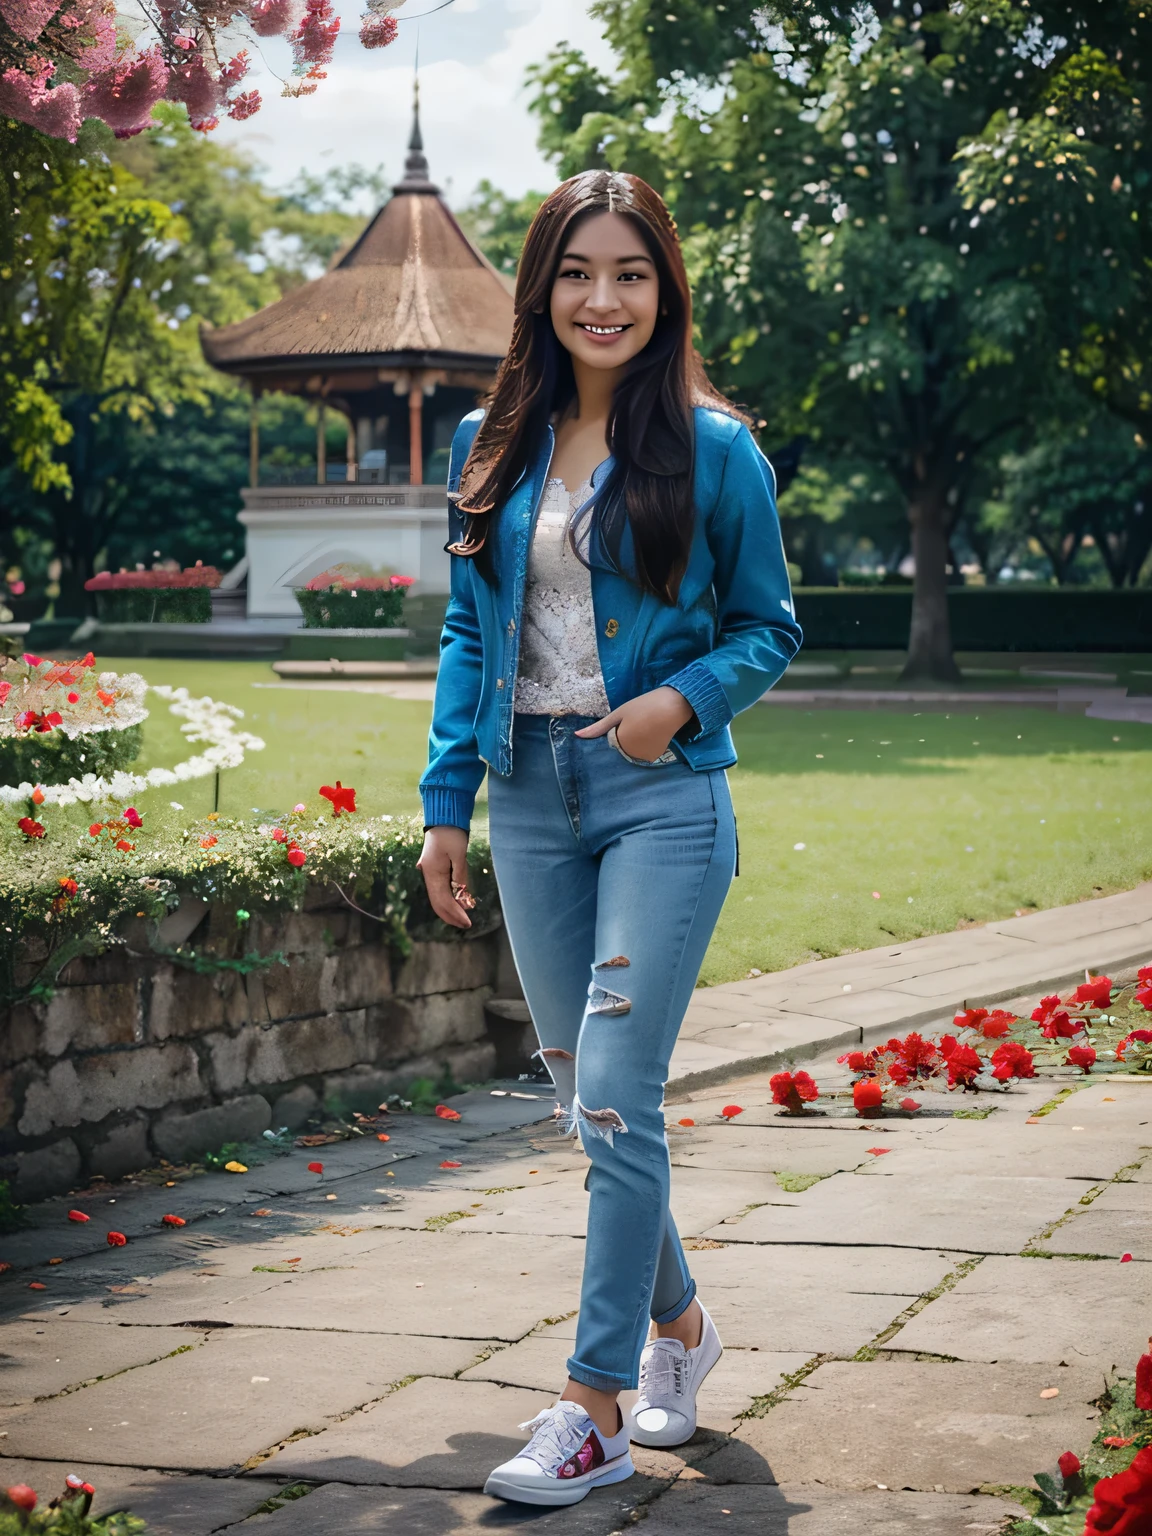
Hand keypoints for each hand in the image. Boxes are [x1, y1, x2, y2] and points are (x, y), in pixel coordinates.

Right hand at [417, 825, 473, 929]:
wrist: (443, 817)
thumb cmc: (451, 833)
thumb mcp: (459, 854)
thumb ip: (460, 875)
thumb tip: (463, 898)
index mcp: (432, 873)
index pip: (443, 900)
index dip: (455, 913)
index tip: (467, 922)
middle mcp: (429, 875)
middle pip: (438, 902)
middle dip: (451, 915)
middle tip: (466, 925)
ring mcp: (431, 872)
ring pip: (438, 897)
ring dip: (450, 909)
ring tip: (463, 918)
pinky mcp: (436, 869)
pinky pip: (441, 889)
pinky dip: (449, 899)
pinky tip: (458, 904)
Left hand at [574, 686, 693, 761]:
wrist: (674, 706)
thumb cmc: (644, 706)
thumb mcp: (619, 713)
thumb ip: (598, 728)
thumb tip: (576, 736)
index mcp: (620, 742)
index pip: (613, 740)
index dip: (620, 728)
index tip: (629, 719)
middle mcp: (632, 754)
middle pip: (623, 747)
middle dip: (627, 736)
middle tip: (640, 721)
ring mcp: (645, 757)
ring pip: (633, 750)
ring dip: (637, 741)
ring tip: (648, 726)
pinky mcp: (655, 757)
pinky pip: (644, 752)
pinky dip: (647, 744)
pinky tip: (654, 732)